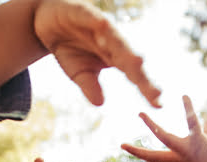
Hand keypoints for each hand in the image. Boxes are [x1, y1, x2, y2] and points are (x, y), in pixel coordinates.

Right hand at [34, 0, 161, 106]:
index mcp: (114, 58)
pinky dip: (97, 22)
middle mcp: (113, 42)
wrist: (48, 21)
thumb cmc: (70, 48)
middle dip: (142, 75)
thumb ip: (90, 85)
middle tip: (155, 91)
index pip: (134, 75)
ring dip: (126, 50)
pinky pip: (92, 17)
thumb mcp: (78, 72)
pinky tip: (103, 26)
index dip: (146, 88)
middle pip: (130, 59)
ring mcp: (100, 27)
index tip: (158, 104)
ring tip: (137, 62)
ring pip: (115, 39)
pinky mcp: (84, 12)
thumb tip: (100, 103)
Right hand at [121, 96, 206, 161]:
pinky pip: (191, 123)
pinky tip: (184, 97)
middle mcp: (180, 157)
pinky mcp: (200, 143)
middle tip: (120, 145)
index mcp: (180, 159)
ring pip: (165, 138)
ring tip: (140, 114)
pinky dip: (188, 109)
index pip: (156, 157)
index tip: (124, 146)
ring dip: (151, 127)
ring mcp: (188, 151)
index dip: (139, 153)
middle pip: (154, 156)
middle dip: (137, 151)